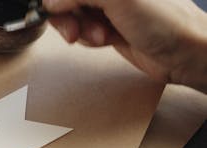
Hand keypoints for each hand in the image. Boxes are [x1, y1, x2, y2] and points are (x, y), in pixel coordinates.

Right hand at [44, 0, 206, 89]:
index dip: (58, 0)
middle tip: (74, 31)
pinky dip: (90, 39)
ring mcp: (110, 7)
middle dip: (68, 17)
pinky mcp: (110, 26)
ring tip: (100, 36)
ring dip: (82, 30)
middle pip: (68, 0)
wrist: (185, 54)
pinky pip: (84, 31)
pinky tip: (107, 40)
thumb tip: (51, 2)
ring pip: (74, 17)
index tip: (56, 11)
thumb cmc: (165, 21)